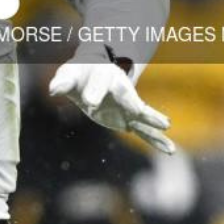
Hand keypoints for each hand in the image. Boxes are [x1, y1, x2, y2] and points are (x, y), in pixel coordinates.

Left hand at [49, 60, 175, 153]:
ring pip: (143, 114)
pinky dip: (156, 140)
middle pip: (127, 96)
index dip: (93, 92)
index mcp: (104, 75)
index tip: (88, 102)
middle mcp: (120, 90)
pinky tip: (170, 149)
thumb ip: (62, 82)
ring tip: (167, 126)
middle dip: (131, 103)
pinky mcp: (129, 119)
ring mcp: (127, 105)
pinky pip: (144, 131)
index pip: (99, 83)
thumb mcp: (69, 75)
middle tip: (139, 110)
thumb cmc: (80, 74)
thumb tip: (53, 90)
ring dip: (154, 120)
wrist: (94, 74)